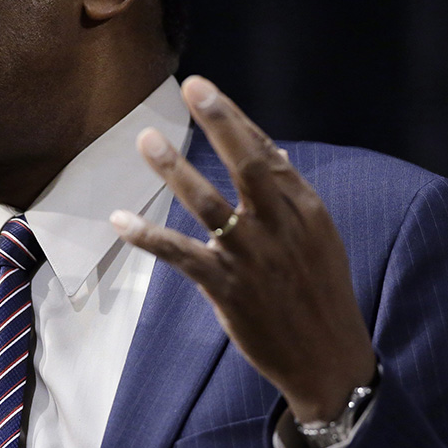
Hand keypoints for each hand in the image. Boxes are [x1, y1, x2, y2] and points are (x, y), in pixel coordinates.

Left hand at [111, 76, 375, 423]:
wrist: (328, 360)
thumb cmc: (321, 294)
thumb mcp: (320, 240)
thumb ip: (292, 196)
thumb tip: (271, 152)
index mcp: (306, 211)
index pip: (267, 154)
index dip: (235, 120)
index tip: (205, 89)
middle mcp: (280, 228)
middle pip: (249, 166)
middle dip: (221, 123)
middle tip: (193, 87)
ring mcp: (252, 258)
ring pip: (208, 204)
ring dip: (175, 170)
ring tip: (146, 140)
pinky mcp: (227, 288)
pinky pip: (181, 255)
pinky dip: (148, 237)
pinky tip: (118, 220)